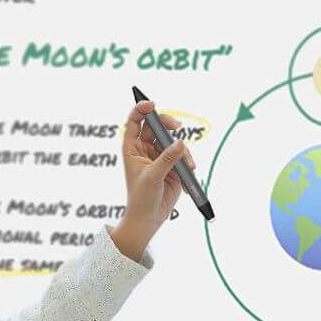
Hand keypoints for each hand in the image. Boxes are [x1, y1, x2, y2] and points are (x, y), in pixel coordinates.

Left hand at [111, 99, 194, 262]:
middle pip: (157, 126)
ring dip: (182, 150)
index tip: (152, 104)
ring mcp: (159, 155)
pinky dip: (188, 160)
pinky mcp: (173, 164)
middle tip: (177, 127)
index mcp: (131, 148)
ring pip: (173, 140)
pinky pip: (183, 154)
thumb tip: (180, 142)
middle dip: (168, 124)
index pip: (134, 121)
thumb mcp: (152, 177)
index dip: (141, 109)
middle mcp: (145, 148)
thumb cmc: (141, 197)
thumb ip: (166, 159)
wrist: (150, 217)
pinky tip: (189, 172)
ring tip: (187, 166)